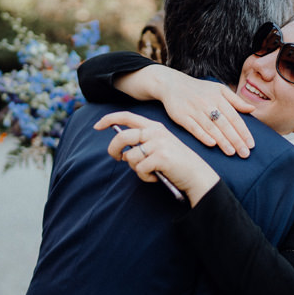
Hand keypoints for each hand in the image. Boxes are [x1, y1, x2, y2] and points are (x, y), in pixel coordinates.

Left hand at [96, 112, 221, 205]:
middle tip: (117, 158)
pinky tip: (157, 177)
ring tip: (150, 172)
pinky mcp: (160, 157)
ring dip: (136, 169)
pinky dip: (146, 177)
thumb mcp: (160, 146)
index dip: (109, 119)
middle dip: (113, 150)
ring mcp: (158, 144)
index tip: (97, 126)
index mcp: (155, 127)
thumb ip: (143, 143)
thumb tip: (122, 151)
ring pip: (130, 157)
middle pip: (122, 137)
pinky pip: (140, 169)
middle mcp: (156, 132)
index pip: (127, 117)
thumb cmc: (177, 163)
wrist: (197, 175)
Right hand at [148, 66, 256, 157]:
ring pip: (211, 128)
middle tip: (245, 153)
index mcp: (219, 98)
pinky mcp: (182, 116)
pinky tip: (212, 144)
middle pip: (225, 124)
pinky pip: (194, 127)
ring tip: (232, 152)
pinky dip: (203, 136)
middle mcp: (208, 104)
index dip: (243, 131)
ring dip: (222, 141)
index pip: (234, 117)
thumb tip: (252, 109)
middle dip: (236, 140)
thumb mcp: (219, 89)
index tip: (251, 144)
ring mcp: (194, 110)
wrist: (172, 84)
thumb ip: (235, 100)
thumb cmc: (199, 89)